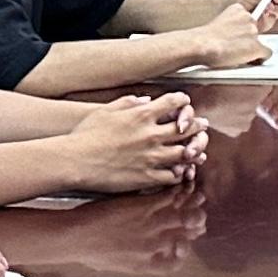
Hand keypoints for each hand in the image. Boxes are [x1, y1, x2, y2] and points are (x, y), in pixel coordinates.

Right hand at [55, 94, 206, 191]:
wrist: (74, 161)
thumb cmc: (85, 135)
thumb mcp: (105, 111)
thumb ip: (128, 102)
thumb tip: (144, 99)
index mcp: (141, 115)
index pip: (172, 102)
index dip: (181, 100)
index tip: (184, 101)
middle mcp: (151, 135)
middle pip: (185, 128)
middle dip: (196, 125)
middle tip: (202, 124)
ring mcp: (151, 157)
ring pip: (184, 153)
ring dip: (194, 150)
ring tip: (198, 149)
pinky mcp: (147, 177)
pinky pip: (172, 176)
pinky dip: (179, 172)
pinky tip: (180, 171)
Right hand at [181, 5, 269, 71]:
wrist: (202, 44)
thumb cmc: (204, 38)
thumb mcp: (218, 22)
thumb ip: (230, 25)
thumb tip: (235, 37)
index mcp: (238, 8)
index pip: (248, 18)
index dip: (243, 30)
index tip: (236, 36)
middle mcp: (249, 17)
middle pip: (255, 31)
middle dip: (247, 40)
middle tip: (235, 47)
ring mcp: (254, 32)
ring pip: (260, 42)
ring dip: (251, 48)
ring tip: (237, 54)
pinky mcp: (256, 46)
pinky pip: (267, 53)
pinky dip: (260, 58)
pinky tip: (249, 61)